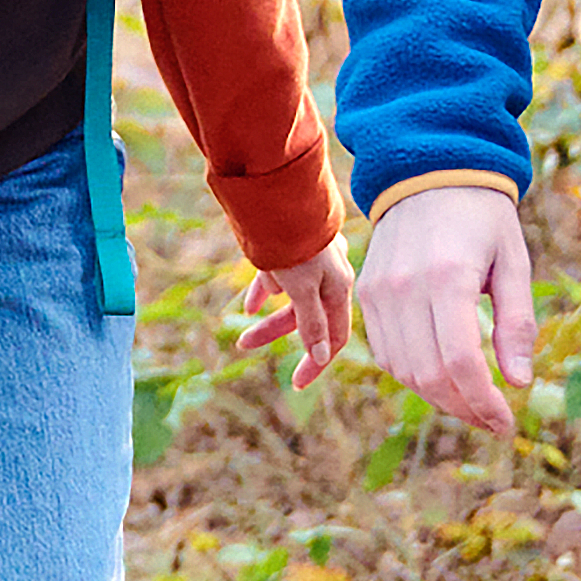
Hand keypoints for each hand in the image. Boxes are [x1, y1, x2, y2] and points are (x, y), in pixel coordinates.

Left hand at [229, 246, 357, 376]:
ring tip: (246, 309)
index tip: (297, 384)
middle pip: (304, 317)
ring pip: (289, 298)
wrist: (282, 195)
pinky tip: (249, 308)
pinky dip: (263, 290)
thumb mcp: (303, 288)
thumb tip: (322, 357)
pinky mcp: (294, 250)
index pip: (334, 336)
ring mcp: (312, 263)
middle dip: (271, 330)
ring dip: (267, 308)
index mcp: (338, 289)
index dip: (317, 362)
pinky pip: (278, 277)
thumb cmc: (296, 244)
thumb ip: (313, 322)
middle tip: (242, 343)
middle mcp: (329, 278)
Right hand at [357, 185, 539, 432]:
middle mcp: (405, 288)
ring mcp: (379, 293)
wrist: (426, 172)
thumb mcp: (513, 263)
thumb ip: (517, 323)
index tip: (506, 422)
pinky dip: (413, 375)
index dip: (484, 402)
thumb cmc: (482, 217)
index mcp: (448, 277)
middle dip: (464, 408)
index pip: (461, 362)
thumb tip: (519, 382)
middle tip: (493, 420)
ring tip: (471, 402)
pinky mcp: (366, 294)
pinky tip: (442, 375)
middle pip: (429, 375)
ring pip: (404, 371)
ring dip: (439, 397)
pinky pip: (386, 353)